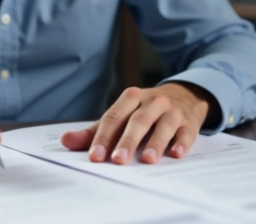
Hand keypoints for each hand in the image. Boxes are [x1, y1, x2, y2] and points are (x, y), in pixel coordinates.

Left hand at [60, 82, 210, 163]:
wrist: (184, 95)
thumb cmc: (145, 111)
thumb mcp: (121, 115)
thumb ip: (95, 131)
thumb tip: (65, 141)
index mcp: (131, 98)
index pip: (114, 117)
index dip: (103, 137)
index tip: (95, 156)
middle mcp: (152, 101)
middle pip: (138, 121)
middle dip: (127, 141)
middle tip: (118, 160)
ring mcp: (172, 111)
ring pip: (163, 125)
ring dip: (155, 142)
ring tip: (147, 160)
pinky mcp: (189, 122)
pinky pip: (186, 132)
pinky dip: (181, 143)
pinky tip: (176, 154)